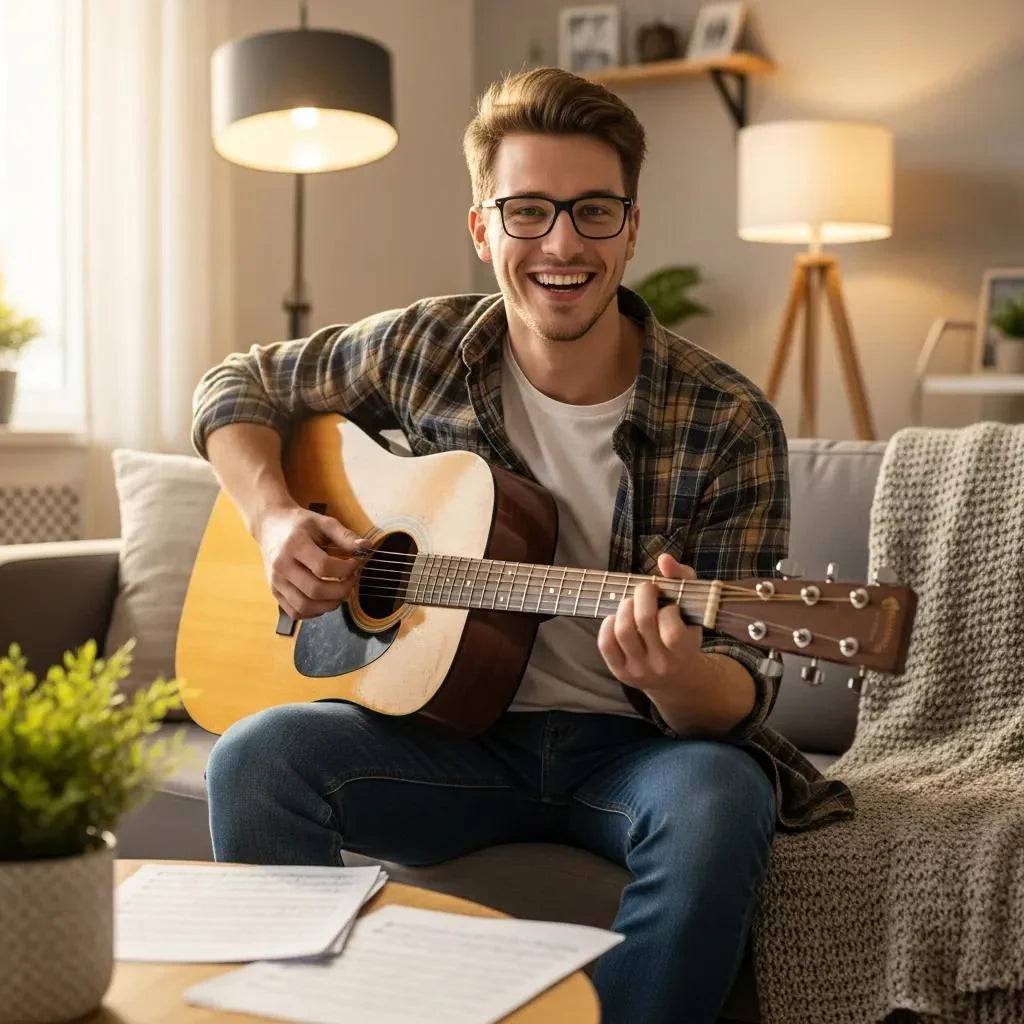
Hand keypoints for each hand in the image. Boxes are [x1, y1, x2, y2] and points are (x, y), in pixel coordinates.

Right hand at [253, 503, 370, 619]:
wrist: (270, 526)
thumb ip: (345, 536)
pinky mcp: (274, 592)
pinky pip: (296, 612)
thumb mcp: (323, 522)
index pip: (323, 567)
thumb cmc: (299, 524)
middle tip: (351, 581)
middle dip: (341, 590)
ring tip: (340, 592)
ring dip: (329, 605)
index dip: (346, 570)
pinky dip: (314, 612)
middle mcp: (281, 566)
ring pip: (305, 607)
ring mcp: (276, 582)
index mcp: (294, 545)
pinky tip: (324, 599)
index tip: (355, 564)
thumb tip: (366, 547)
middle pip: (315, 590)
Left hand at [597, 553, 702, 693]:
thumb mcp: (691, 607)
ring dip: (624, 607)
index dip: (668, 609)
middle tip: (645, 589)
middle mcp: (662, 665)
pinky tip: (618, 618)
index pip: (672, 630)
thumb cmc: (683, 630)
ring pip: (623, 630)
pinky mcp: (620, 672)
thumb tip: (664, 559)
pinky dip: (608, 623)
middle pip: (644, 622)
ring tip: (631, 603)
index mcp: (684, 652)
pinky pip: (606, 643)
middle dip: (642, 595)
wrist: (675, 675)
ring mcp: (639, 670)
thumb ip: (682, 578)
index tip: (669, 605)